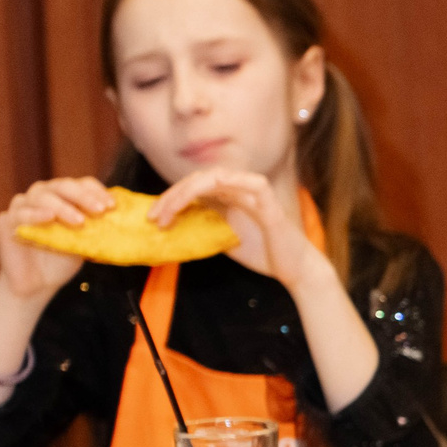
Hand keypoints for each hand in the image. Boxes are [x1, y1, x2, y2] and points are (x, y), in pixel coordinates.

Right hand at [0, 177, 114, 300]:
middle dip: (83, 196)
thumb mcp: (85, 241)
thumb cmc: (63, 259)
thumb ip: (96, 227)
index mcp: (65, 196)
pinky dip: (35, 214)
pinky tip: (48, 218)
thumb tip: (122, 218)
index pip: (82, 184)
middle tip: (99, 210)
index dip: (97, 191)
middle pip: (63, 186)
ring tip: (79, 221)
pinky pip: (20, 212)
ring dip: (62, 206)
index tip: (112, 206)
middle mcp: (44, 196)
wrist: (38, 283)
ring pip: (41, 196)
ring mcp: (23, 205)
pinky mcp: (7, 220)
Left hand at [154, 168, 326, 288]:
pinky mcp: (270, 203)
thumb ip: (203, 225)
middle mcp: (240, 189)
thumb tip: (172, 224)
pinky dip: (232, 181)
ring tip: (171, 209)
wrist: (293, 269)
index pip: (194, 187)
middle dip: (173, 195)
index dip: (171, 198)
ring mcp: (255, 194)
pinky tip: (211, 188)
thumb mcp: (222, 238)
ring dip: (190, 190)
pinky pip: (254, 184)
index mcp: (229, 196)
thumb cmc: (261, 253)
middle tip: (154, 216)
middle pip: (199, 179)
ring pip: (218, 177)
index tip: (154, 217)